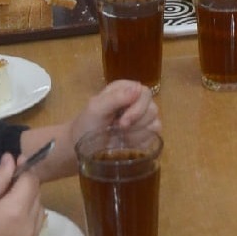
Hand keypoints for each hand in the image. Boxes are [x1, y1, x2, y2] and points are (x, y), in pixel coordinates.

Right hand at [0, 154, 43, 235]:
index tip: (13, 160)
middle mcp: (30, 226)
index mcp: (17, 210)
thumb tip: (11, 159)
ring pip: (39, 211)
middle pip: (37, 195)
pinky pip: (35, 227)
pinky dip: (28, 216)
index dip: (24, 167)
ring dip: (29, 200)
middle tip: (5, 179)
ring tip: (5, 198)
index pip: (31, 181)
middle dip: (26, 184)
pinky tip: (9, 216)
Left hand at [20, 80, 161, 183]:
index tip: (123, 122)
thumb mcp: (96, 108)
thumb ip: (116, 98)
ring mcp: (142, 119)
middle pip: (153, 109)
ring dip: (137, 133)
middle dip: (136, 122)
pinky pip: (154, 137)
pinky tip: (128, 144)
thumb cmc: (86, 124)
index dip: (137, 108)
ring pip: (155, 123)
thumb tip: (138, 88)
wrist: (80, 147)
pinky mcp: (144, 135)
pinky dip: (141, 142)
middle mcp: (136, 102)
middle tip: (118, 129)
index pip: (145, 93)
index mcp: (125, 90)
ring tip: (121, 136)